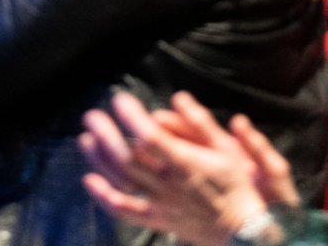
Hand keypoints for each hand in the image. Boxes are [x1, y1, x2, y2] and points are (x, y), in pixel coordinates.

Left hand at [80, 89, 298, 245]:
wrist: (242, 230)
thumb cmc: (236, 184)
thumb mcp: (226, 148)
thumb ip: (200, 123)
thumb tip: (178, 98)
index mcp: (186, 163)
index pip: (151, 137)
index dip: (132, 116)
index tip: (119, 98)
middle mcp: (168, 184)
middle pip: (129, 157)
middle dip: (106, 133)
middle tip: (92, 115)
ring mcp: (160, 204)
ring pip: (122, 181)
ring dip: (100, 159)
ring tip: (85, 138)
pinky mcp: (157, 219)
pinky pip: (125, 210)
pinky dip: (104, 196)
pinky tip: (89, 180)